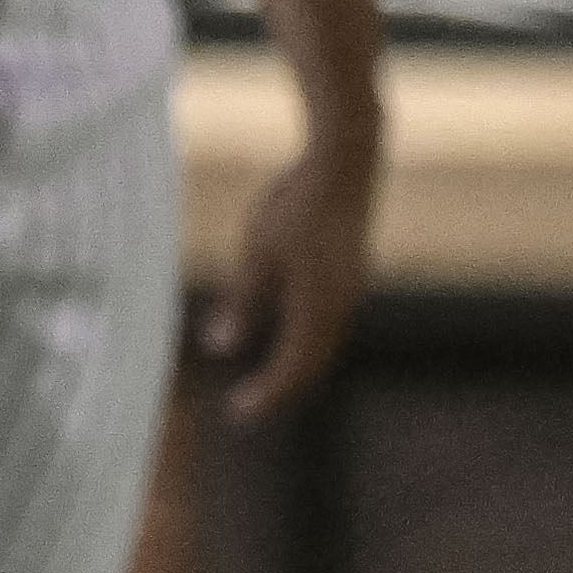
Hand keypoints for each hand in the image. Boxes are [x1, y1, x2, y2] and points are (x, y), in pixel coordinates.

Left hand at [198, 112, 379, 421]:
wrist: (346, 158)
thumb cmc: (296, 203)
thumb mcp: (257, 255)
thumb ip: (243, 304)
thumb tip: (220, 346)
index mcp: (318, 308)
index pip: (291, 369)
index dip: (266, 396)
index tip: (238, 414)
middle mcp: (342, 306)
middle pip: (312, 363)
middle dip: (280, 386)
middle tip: (249, 404)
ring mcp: (351, 287)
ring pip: (323, 340)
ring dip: (294, 361)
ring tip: (267, 374)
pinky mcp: (352, 270)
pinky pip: (328, 318)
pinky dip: (305, 335)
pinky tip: (286, 325)